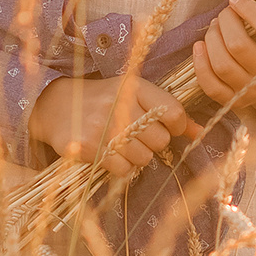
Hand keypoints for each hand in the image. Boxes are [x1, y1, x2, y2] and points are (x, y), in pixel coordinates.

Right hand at [29, 74, 202, 177]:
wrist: (55, 105)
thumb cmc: (103, 101)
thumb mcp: (134, 96)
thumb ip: (168, 113)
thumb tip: (199, 132)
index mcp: (133, 86)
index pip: (173, 111)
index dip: (176, 125)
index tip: (167, 127)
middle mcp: (118, 104)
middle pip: (160, 139)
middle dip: (152, 143)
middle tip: (135, 135)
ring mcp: (101, 126)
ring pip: (143, 158)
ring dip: (136, 156)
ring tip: (121, 144)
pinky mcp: (86, 146)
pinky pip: (122, 169)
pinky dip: (120, 167)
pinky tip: (109, 154)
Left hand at [193, 0, 255, 118]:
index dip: (249, 10)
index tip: (235, 0)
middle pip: (239, 46)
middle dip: (225, 23)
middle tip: (224, 14)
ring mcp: (252, 91)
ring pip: (222, 65)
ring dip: (212, 40)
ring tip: (214, 28)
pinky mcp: (235, 101)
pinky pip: (211, 85)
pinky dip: (200, 64)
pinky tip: (200, 47)